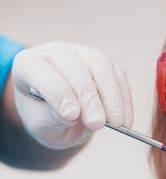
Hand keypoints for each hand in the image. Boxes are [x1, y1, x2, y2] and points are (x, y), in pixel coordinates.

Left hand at [11, 41, 133, 148]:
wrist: (59, 116)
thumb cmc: (45, 118)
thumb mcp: (42, 126)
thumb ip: (53, 118)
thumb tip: (74, 114)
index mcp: (28, 65)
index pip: (43, 73)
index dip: (59, 93)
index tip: (72, 116)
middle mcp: (54, 52)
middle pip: (75, 66)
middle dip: (89, 97)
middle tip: (97, 124)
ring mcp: (80, 53)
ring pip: (101, 65)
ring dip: (111, 96)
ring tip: (115, 122)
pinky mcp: (102, 63)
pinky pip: (117, 74)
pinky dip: (124, 98)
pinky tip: (125, 119)